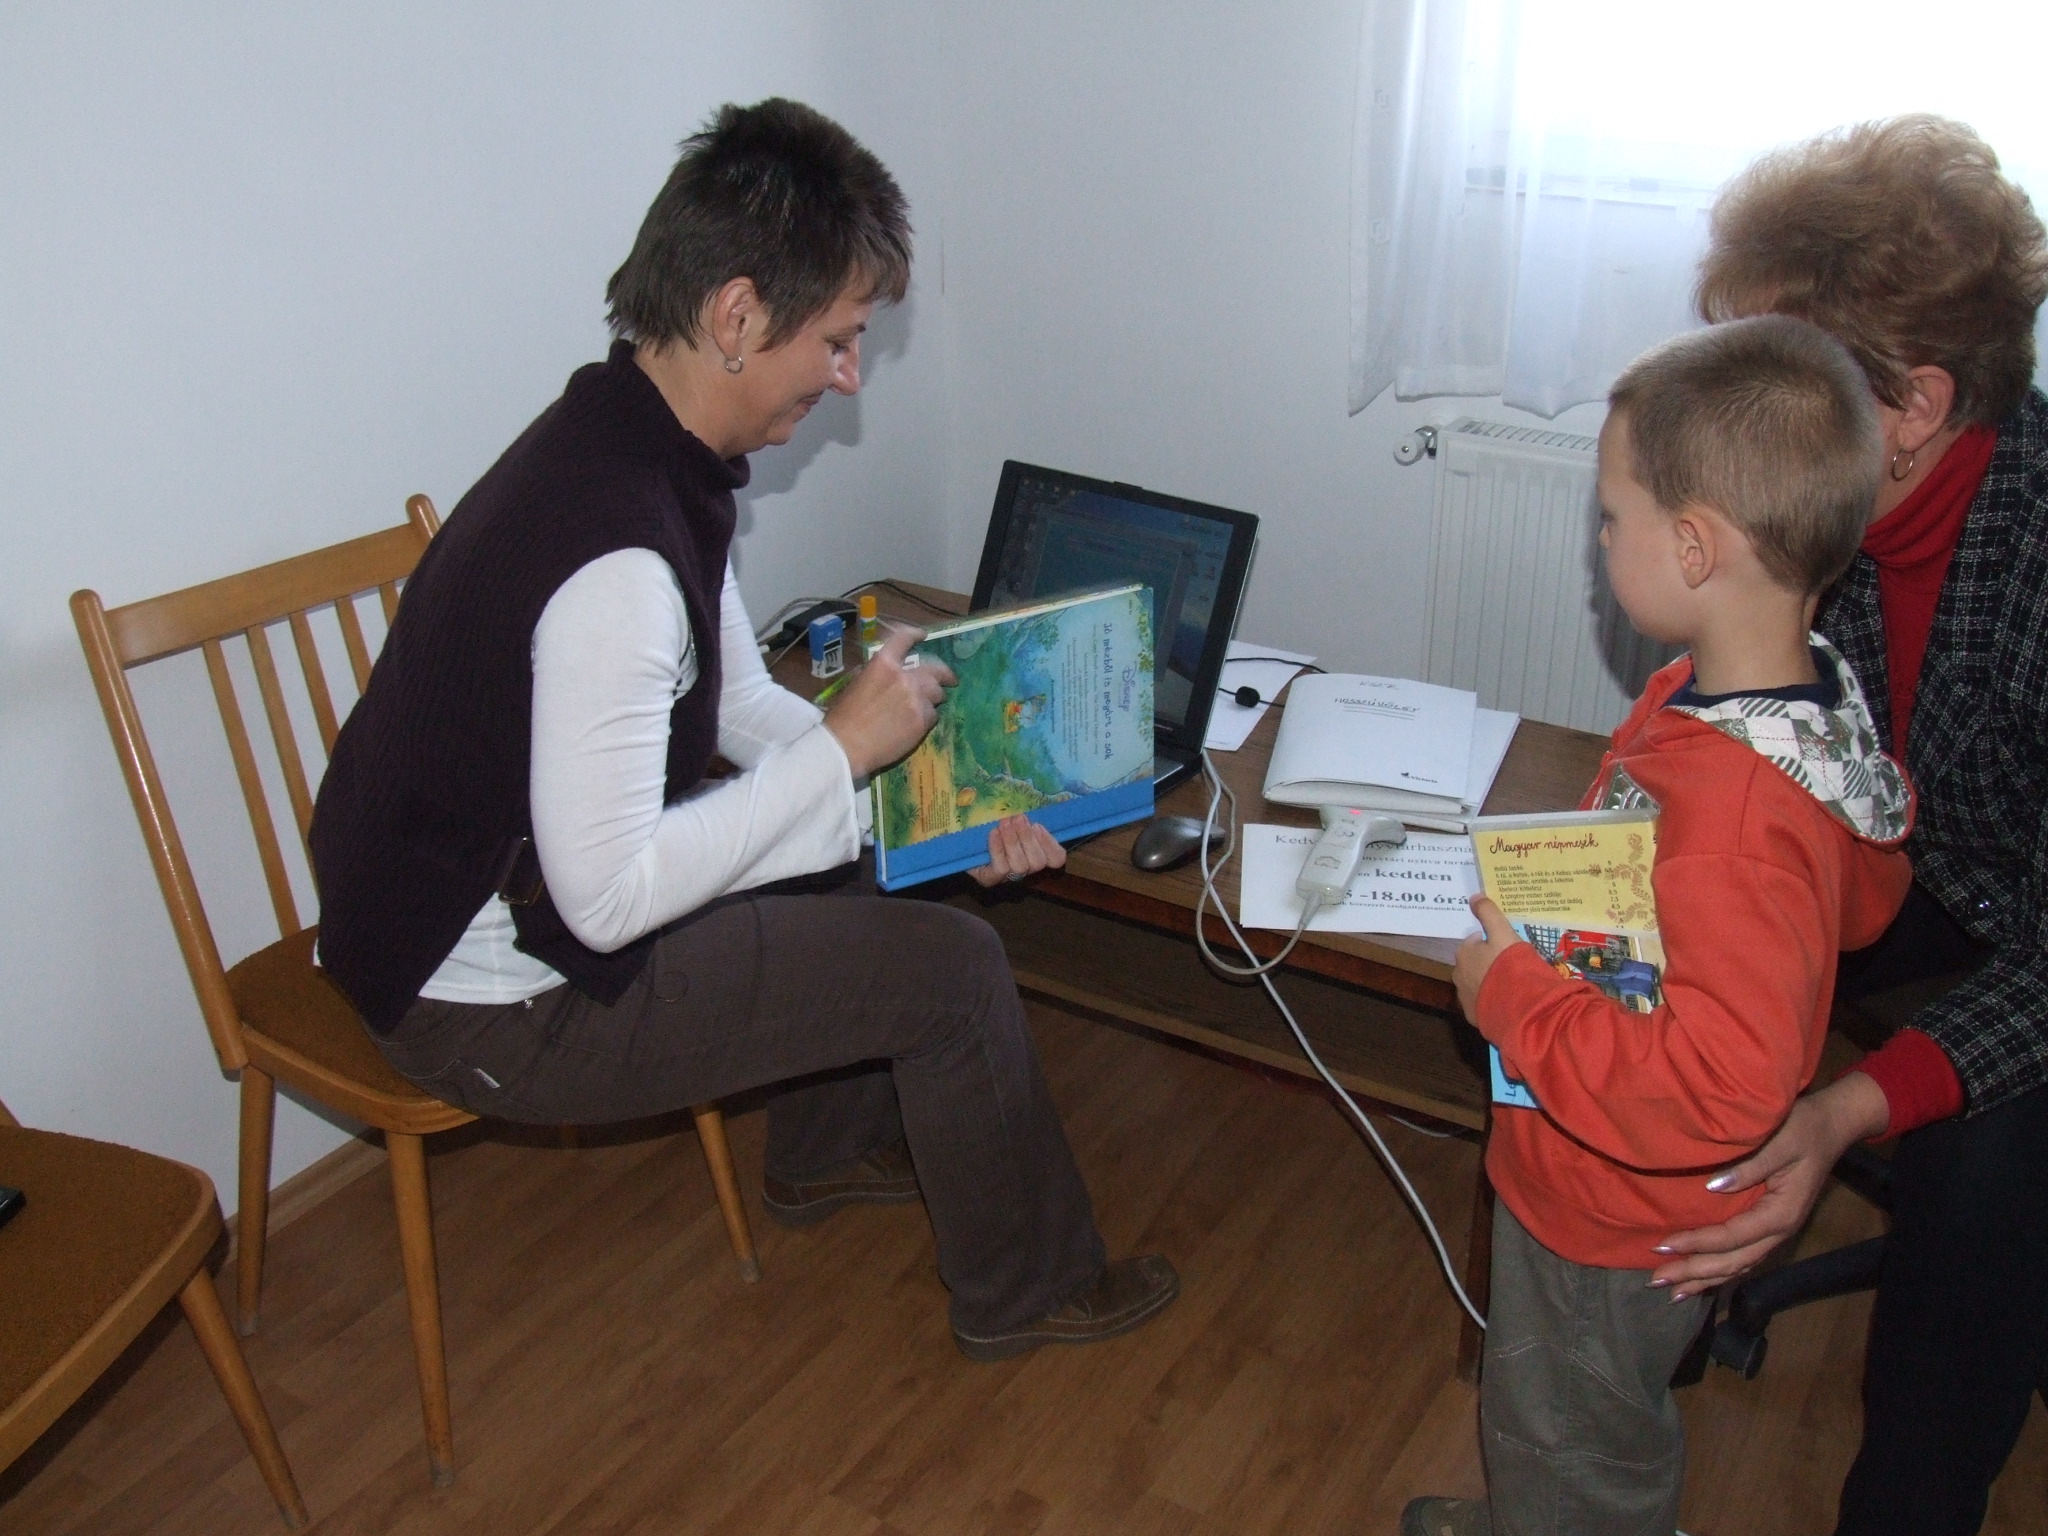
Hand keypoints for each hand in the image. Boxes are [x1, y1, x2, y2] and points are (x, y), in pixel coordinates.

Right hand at [822, 626, 955, 776]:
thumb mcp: (855, 684)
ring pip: (937, 693)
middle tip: (950, 679)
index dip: (915, 635)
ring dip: (933, 698)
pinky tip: (915, 725)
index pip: (904, 639)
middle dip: (945, 674)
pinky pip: (933, 715)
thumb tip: (888, 672)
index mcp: (884, 663)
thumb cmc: (843, 717)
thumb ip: (876, 673)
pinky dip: (927, 717)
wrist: (846, 746)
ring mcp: (916, 699)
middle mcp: (905, 677)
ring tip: (929, 705)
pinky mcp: (922, 720)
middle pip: (935, 669)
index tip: (923, 636)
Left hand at [968, 815, 1067, 887]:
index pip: (1056, 858)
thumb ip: (1023, 816)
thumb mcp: (1010, 821)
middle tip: (1017, 818)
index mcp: (1036, 854)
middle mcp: (1026, 869)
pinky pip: (1000, 868)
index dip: (1051, 843)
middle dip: (1028, 838)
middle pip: (1038, 862)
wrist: (962, 844)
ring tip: (1004, 822)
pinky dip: (998, 848)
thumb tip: (1028, 802)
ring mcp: (1008, 877)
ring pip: (1020, 866)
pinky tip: (993, 833)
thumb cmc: (990, 828)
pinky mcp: (990, 879)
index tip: (1037, 825)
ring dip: (1013, 841)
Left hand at [1452, 894, 1519, 1025]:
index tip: (1508, 949)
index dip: (1492, 943)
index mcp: (1464, 953)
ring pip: (1477, 985)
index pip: (1475, 942)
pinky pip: (1483, 1005)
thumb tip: (1474, 896)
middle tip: (1511, 968)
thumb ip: (1489, 913)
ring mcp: (1465, 998)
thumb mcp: (1503, 932)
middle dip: (1488, 964)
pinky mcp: (1474, 1017)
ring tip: (1512, 987)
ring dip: (1490, 984)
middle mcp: (1458, 975)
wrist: (1518, 1006)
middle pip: (1474, 964)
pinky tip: (1508, 1002)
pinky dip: (1492, 1003)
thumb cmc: (1509, 964)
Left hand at [1649, 1072, 1890, 1298]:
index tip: (1664, 1245)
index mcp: (1780, 1214)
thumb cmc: (1803, 1129)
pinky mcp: (1770, 1227)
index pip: (1731, 1237)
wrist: (1831, 1126)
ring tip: (1674, 1291)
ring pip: (1739, 1266)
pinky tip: (1701, 1279)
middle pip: (1733, 1262)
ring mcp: (1776, 1232)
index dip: (1697, 1243)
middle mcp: (1779, 1231)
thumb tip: (1713, 1187)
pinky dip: (1720, 1271)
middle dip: (1695, 1273)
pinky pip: (1743, 1257)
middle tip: (1657, 1280)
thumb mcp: (1779, 1142)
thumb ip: (1749, 1167)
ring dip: (1705, 1279)